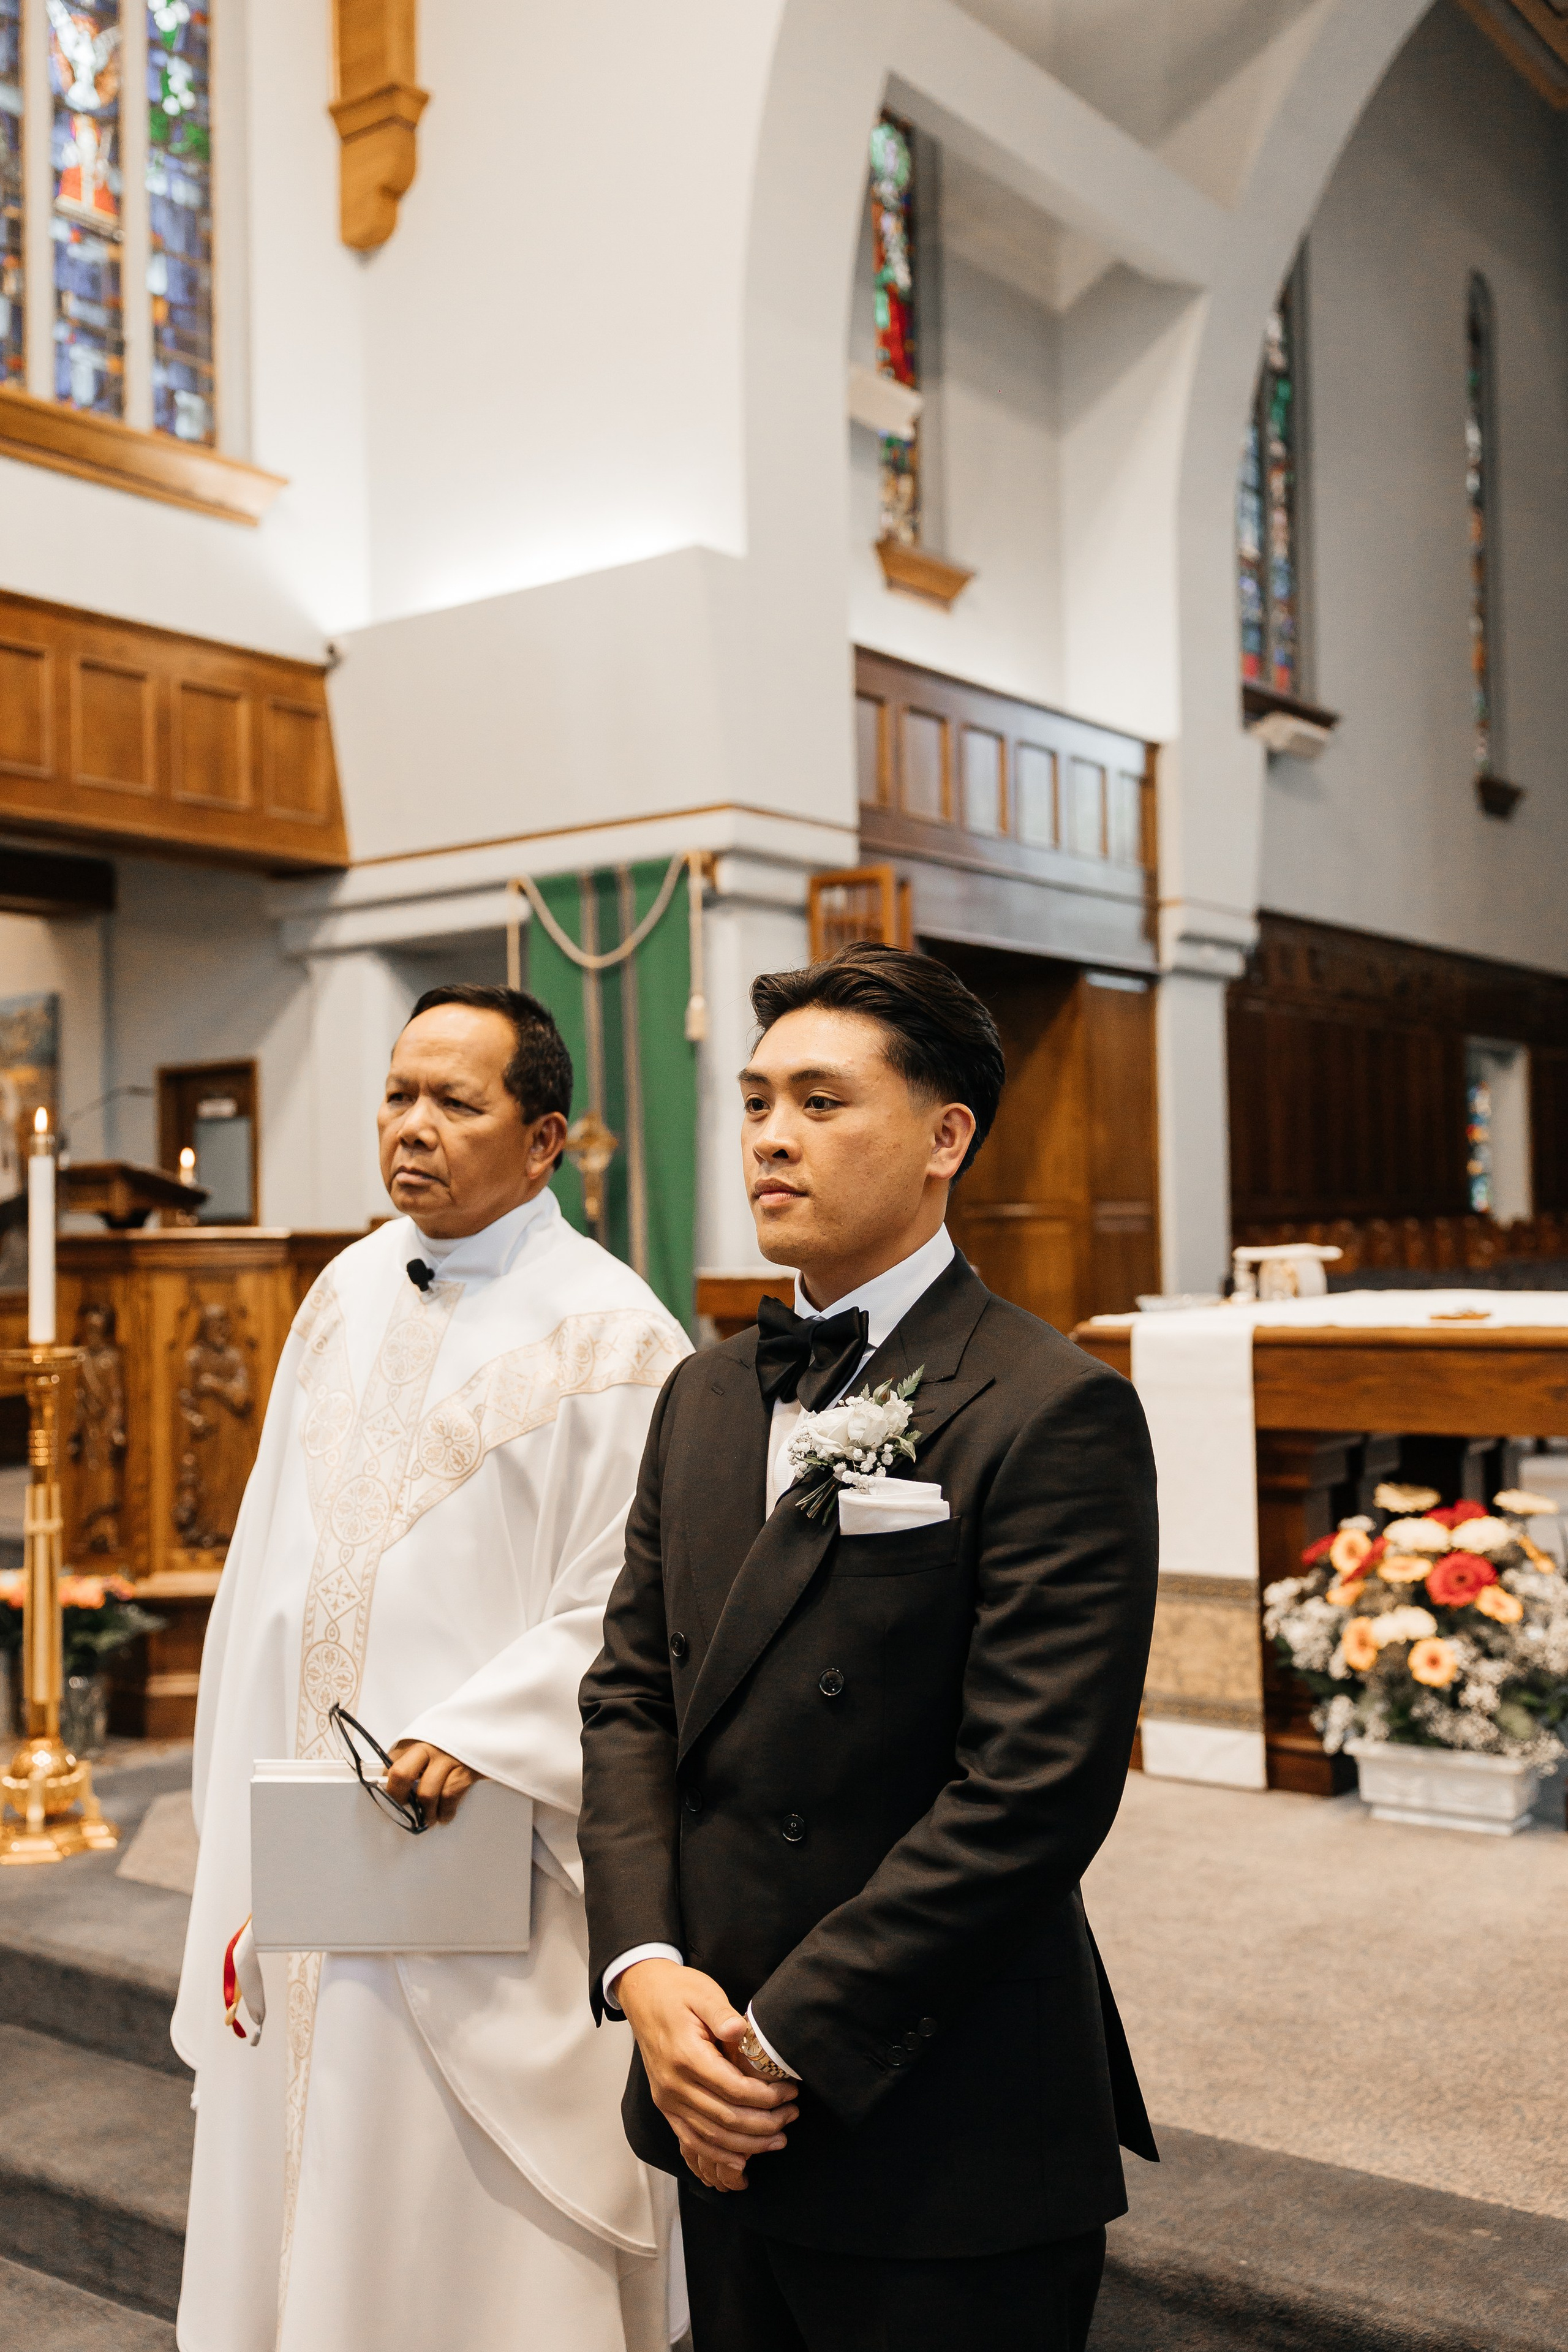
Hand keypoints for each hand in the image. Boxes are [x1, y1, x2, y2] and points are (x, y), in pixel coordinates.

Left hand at [384, 1741, 483, 1826]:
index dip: (387, 1787)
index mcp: (415, 1741)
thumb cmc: (451, 1742)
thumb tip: (392, 1785)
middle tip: (404, 1808)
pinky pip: (450, 1797)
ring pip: (427, 1794)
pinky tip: (444, 1815)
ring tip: (428, 1818)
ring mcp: (448, 1757)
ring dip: (426, 1813)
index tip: (389, 1801)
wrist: (487, 1728)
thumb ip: (410, 1761)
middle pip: (402, 1774)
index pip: (390, 1765)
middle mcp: (429, 1746)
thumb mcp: (427, 1743)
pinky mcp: (467, 1769)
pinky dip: (446, 1812)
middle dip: (399, 1798)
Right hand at [617, 1960, 797, 2192]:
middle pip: (725, 2119)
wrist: (642, 1994)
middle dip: (764, 2124)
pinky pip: (691, 2140)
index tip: (790, 2092)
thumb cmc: (677, 1991)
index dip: (766, 2097)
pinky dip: (717, 2154)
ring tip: (777, 2140)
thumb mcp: (702, 1992)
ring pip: (711, 2136)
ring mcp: (667, 2099)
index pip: (734, 2090)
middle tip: (791, 2117)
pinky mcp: (665, 2106)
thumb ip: (721, 2012)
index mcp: (686, 2056)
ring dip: (747, 2145)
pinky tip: (741, 2159)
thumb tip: (740, 2030)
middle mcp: (674, 2084)